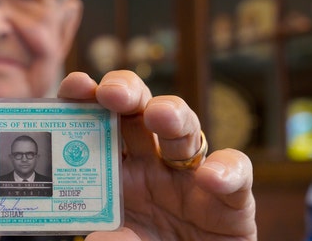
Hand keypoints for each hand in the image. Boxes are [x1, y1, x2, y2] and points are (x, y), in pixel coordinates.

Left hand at [58, 71, 255, 239]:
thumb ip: (103, 236)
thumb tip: (95, 239)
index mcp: (116, 171)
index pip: (99, 122)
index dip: (88, 100)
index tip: (76, 86)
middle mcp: (152, 166)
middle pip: (139, 112)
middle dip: (126, 93)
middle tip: (111, 93)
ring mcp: (191, 179)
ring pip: (185, 131)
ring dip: (173, 115)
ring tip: (160, 114)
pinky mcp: (231, 202)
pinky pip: (236, 175)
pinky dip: (228, 172)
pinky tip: (211, 178)